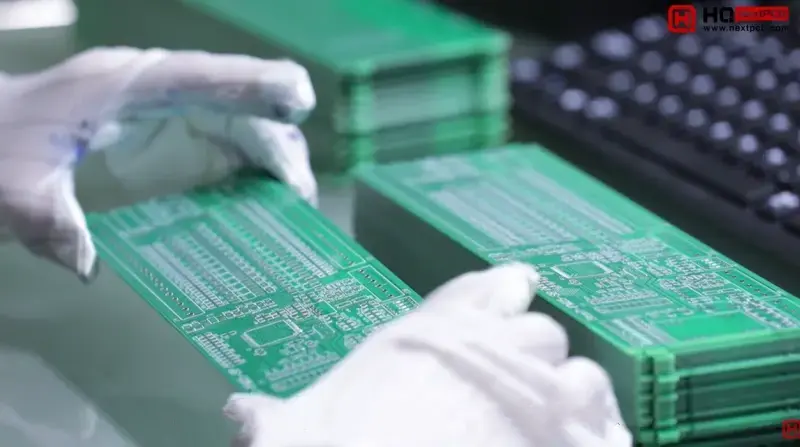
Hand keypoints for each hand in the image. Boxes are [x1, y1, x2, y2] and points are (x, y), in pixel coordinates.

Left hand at [0, 47, 317, 280]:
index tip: (297, 98)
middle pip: (232, 101)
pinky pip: (222, 140)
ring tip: (294, 199)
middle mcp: (154, 90)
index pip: (197, 77)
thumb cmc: (0, 147)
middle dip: (272, 137)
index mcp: (120, 86)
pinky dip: (250, 165)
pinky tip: (266, 195)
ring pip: (236, 120)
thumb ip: (51, 223)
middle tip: (298, 190)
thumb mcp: (15, 188)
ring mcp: (165, 110)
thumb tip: (90, 267)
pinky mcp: (168, 132)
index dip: (252, 82)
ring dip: (269, 154)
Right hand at [225, 263, 631, 446]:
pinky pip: (599, 421)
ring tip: (559, 409)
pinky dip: (600, 430)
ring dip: (568, 386)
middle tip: (522, 375)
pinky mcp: (560, 439)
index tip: (513, 290)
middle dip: (530, 348)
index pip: (479, 290)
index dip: (499, 291)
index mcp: (426, 337)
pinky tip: (595, 438)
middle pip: (535, 327)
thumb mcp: (290, 430)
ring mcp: (530, 394)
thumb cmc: (334, 445)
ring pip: (575, 370)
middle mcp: (484, 351)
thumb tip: (236, 411)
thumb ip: (270, 416)